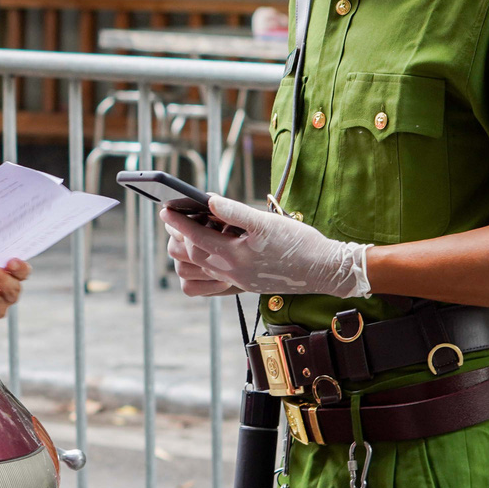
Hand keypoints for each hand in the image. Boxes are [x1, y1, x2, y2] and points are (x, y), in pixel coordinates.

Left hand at [161, 194, 371, 298]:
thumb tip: (208, 200)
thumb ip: (235, 211)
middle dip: (178, 235)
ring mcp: (236, 283)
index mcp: (235, 255)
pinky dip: (199, 272)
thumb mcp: (266, 222)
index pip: (194, 237)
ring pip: (196, 271)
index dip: (177, 222)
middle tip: (176, 217)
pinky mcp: (244, 287)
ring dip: (186, 253)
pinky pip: (209, 286)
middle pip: (189, 255)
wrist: (324, 270)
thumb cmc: (299, 243)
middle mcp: (231, 273)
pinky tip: (205, 255)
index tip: (164, 209)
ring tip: (190, 233)